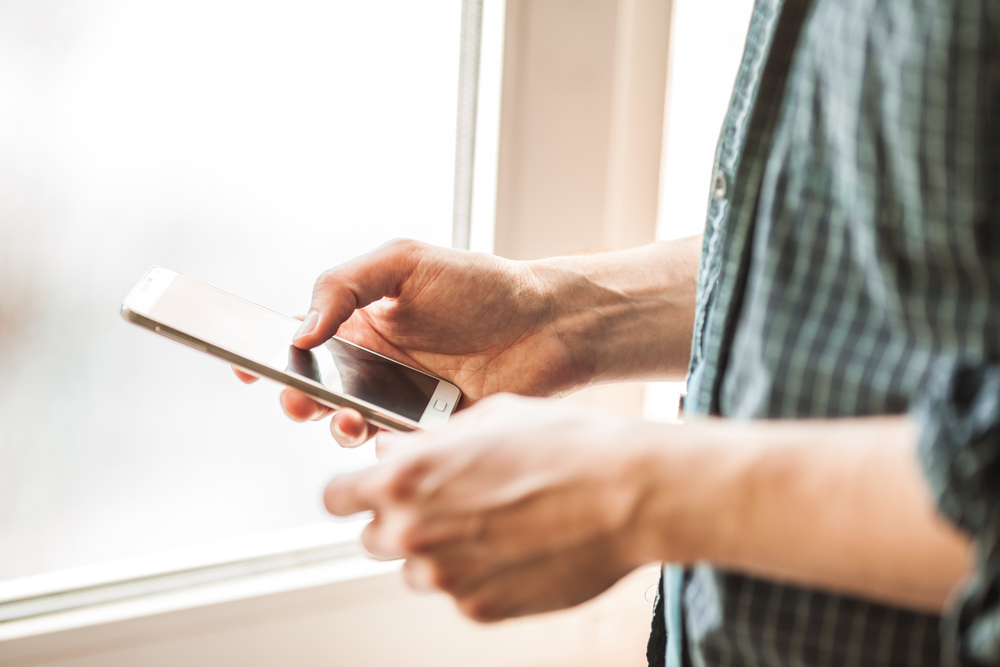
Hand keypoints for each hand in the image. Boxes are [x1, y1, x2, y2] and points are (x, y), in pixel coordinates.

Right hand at [240, 239, 578, 445]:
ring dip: (336, 425)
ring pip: (348, 425)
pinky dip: (380, 448)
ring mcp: (399, 401)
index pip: (300, 339)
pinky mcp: (427, 432)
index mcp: (361, 322)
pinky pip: (391, 448)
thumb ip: (344, 284)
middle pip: (315, 389)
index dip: (266, 352)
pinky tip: (388, 433)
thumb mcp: (405, 262)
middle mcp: (373, 365)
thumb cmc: (480, 284)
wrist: (548, 325)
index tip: (241, 364)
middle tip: (299, 398)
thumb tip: (300, 330)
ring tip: (349, 418)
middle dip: (297, 397)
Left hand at [323, 394, 655, 621]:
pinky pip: (460, 593)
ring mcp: (446, 577)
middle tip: (442, 503)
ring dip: (438, 551)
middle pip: (372, 537)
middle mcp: (415, 530)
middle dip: (398, 520)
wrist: (626, 494)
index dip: (352, 491)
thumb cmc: (567, 446)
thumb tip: (408, 451)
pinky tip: (516, 547)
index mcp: (406, 476)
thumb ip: (433, 441)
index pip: (335, 496)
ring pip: (415, 570)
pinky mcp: (479, 609)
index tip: (363, 492)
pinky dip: (478, 575)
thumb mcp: (489, 416)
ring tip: (490, 525)